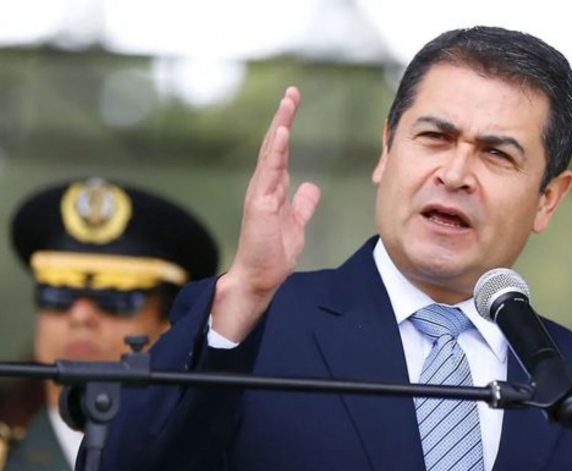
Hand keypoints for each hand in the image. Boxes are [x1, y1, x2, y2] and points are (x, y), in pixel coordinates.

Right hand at [212, 87, 320, 341]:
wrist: (260, 277)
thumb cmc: (273, 253)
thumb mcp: (297, 224)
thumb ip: (303, 204)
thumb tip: (311, 187)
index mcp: (274, 189)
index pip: (282, 151)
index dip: (288, 127)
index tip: (294, 104)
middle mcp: (264, 186)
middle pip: (275, 145)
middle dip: (284, 117)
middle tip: (292, 92)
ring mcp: (260, 193)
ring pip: (271, 153)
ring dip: (280, 126)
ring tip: (288, 103)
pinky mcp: (260, 204)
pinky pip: (269, 173)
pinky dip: (276, 152)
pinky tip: (282, 133)